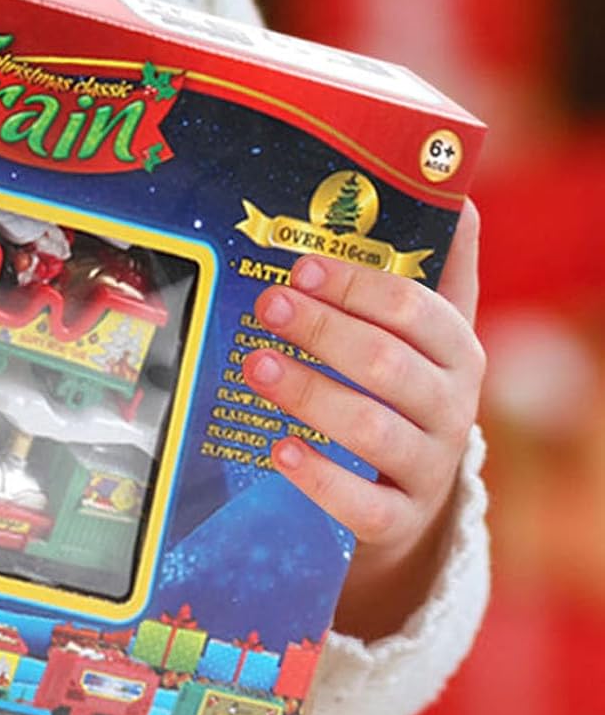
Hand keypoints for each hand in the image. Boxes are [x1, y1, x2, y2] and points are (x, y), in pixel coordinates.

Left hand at [239, 200, 483, 639]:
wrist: (407, 497)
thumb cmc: (400, 391)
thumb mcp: (421, 334)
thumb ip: (434, 268)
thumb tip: (457, 192)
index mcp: (454, 352)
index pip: (418, 310)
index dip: (358, 285)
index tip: (300, 264)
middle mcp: (450, 408)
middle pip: (390, 365)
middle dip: (326, 331)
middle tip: (268, 305)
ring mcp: (426, 468)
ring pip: (374, 431)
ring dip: (311, 394)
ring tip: (257, 366)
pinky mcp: (397, 521)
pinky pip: (363, 506)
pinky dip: (320, 478)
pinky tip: (278, 449)